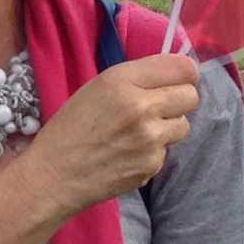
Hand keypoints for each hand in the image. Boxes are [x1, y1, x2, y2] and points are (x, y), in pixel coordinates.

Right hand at [31, 52, 199, 211]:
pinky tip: (127, 155)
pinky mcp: (152, 164)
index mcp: (122, 80)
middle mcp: (141, 106)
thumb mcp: (96, 89)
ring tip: (137, 135)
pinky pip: (166, 152)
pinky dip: (151, 153)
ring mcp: (150, 138)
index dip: (183, 75)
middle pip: (191, 96)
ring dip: (166, 128)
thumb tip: (173, 77)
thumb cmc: (69, 128)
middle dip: (178, 101)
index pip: (182, 68)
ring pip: (183, 126)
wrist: (53, 175)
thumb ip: (135, 79)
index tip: (176, 82)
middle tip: (157, 109)